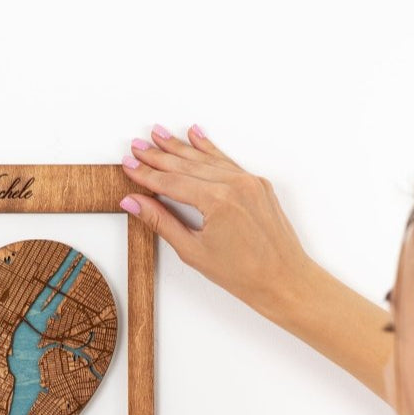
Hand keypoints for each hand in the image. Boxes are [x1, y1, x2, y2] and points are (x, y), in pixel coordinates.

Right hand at [120, 124, 312, 315]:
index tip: (129, 165)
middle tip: (137, 146)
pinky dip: (209, 149)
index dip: (146, 174)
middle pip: (187, 165)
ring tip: (159, 134)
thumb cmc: (243, 273)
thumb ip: (161, 222)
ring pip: (206, 158)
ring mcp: (249, 181)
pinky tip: (196, 134)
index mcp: (218, 201)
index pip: (171, 182)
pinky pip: (227, 161)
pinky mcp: (258, 184)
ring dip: (180, 146)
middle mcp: (235, 184)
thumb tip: (134, 203)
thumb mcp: (193, 251)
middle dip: (159, 155)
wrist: (284, 279)